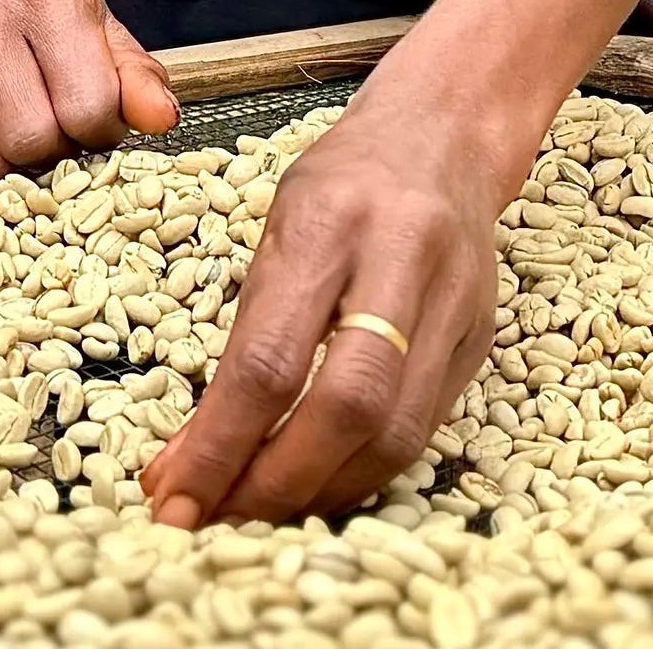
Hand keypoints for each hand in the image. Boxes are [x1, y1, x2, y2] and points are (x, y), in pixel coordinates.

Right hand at [0, 0, 179, 175]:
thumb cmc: (35, 15)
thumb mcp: (96, 29)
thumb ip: (136, 77)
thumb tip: (164, 121)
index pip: (90, 108)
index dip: (98, 132)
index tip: (90, 121)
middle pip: (31, 140)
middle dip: (50, 153)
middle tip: (48, 132)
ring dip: (5, 164)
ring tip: (10, 129)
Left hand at [139, 0, 652, 526]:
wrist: (449, 132)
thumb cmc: (344, 178)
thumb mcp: (278, 224)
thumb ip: (246, 333)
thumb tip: (186, 460)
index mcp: (332, 220)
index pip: (271, 358)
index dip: (220, 444)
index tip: (172, 499)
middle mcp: (403, 259)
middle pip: (347, 407)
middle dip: (274, 485)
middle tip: (215, 519)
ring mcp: (456, 303)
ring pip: (395, 435)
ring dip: (319, 494)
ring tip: (257, 511)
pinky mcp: (480, 339)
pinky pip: (422, 432)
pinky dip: (361, 473)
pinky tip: (316, 484)